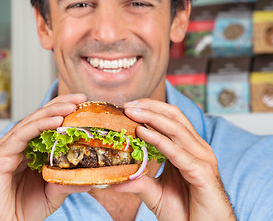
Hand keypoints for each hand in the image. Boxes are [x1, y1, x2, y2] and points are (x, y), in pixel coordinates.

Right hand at [0, 94, 90, 220]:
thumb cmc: (18, 212)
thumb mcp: (50, 194)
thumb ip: (66, 183)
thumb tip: (90, 178)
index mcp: (26, 151)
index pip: (45, 125)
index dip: (63, 113)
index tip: (83, 106)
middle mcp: (15, 145)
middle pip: (39, 118)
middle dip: (60, 105)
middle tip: (80, 98)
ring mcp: (6, 148)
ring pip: (31, 123)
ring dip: (52, 112)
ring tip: (72, 106)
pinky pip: (22, 136)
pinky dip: (39, 126)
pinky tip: (56, 121)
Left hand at [111, 99, 235, 220]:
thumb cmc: (185, 212)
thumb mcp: (155, 193)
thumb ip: (138, 183)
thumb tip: (113, 181)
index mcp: (187, 149)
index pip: (170, 119)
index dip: (150, 109)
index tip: (127, 107)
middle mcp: (197, 149)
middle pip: (174, 117)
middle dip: (149, 107)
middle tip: (127, 105)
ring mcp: (201, 158)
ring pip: (176, 129)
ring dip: (151, 117)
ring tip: (130, 112)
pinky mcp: (202, 172)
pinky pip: (177, 152)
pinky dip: (158, 140)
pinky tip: (142, 133)